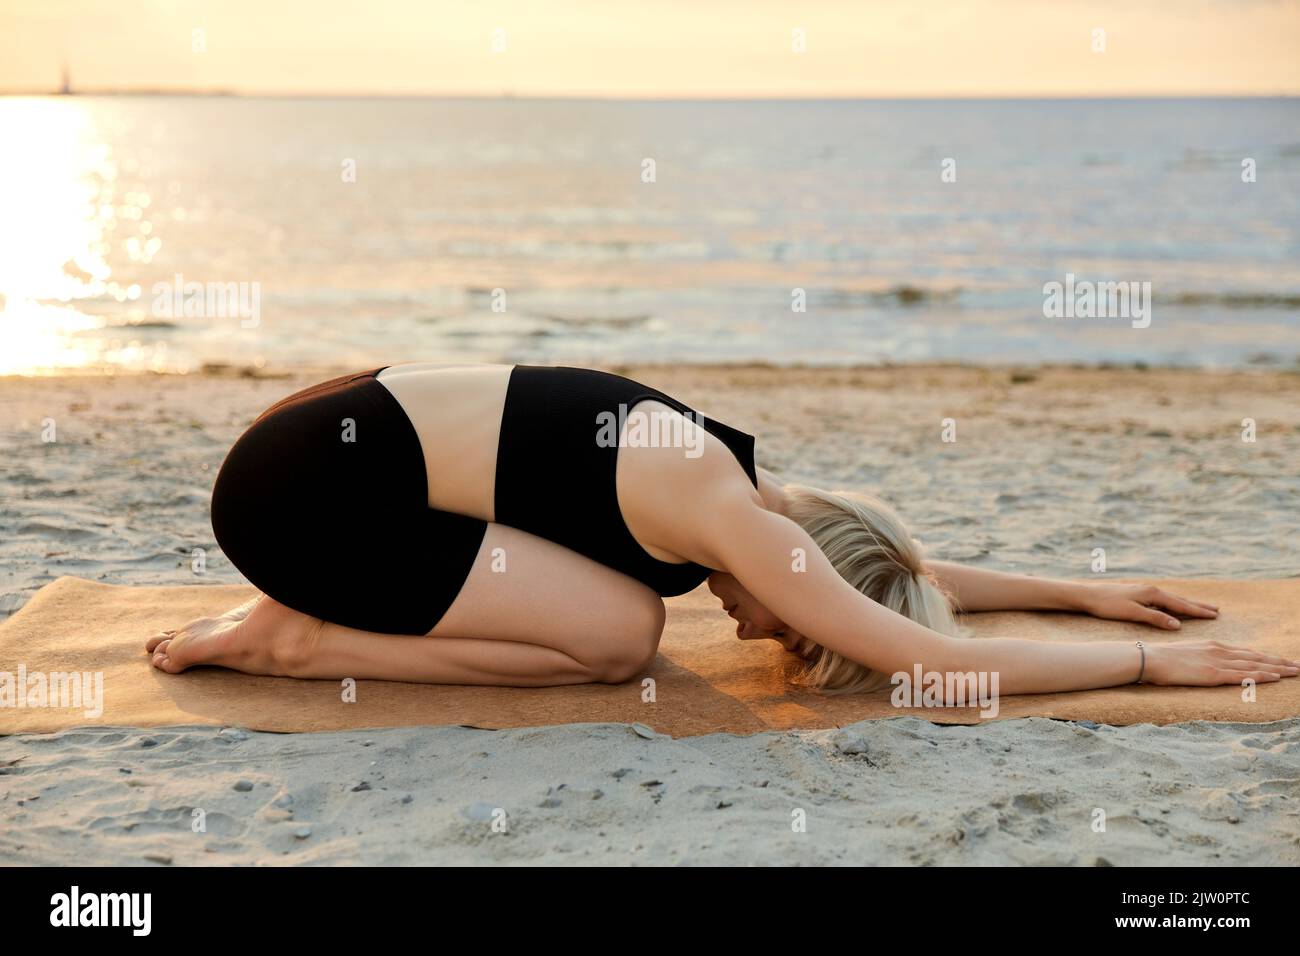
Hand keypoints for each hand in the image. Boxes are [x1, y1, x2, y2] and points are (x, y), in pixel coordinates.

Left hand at [1074, 582, 1218, 629]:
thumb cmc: (1107, 605)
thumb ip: (1155, 618)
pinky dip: (1173, 603)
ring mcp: (1144, 591)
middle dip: (1198, 606)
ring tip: (1200, 607)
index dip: (1198, 611)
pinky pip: (1162, 599)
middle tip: (1216, 610)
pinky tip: (1174, 606)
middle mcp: (1151, 590)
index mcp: (1152, 594)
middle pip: (1179, 599)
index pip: (1180, 604)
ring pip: (1171, 599)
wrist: (1087, 595)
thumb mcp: (1132, 613)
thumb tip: (1177, 625)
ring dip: (1187, 604)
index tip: (1214, 615)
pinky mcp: (1137, 594)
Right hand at [1143, 639, 1299, 685]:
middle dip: (1279, 662)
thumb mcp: (1186, 655)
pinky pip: (1243, 675)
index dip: (1266, 657)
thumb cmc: (1161, 658)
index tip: (1282, 661)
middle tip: (1299, 666)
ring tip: (1296, 671)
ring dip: (1278, 669)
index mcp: (1213, 646)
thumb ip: (1201, 658)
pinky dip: (1261, 675)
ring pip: (1255, 666)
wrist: (1147, 657)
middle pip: (1256, 657)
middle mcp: (1219, 651)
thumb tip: (1207, 666)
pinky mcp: (1213, 674)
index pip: (1246, 652)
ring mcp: (1217, 662)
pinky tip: (1275, 677)